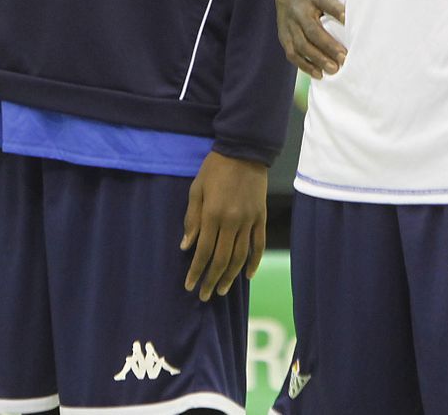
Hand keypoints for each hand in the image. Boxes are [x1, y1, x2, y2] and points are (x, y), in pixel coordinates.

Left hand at [181, 151, 267, 301]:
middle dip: (211, 280)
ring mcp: (249, 221)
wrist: (244, 151)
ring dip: (230, 276)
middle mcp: (232, 222)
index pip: (203, 251)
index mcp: (212, 214)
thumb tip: (186, 246)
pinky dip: (254, 262)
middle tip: (205, 295)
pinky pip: (259, 245)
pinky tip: (248, 275)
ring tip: (222, 290)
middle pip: (221, 259)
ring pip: (240, 257)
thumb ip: (192, 219)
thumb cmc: (214, 169)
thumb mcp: (196, 190)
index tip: (189, 286)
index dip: (196, 271)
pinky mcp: (261, 218)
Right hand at [275, 0, 345, 78]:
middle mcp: (300, 8)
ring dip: (317, 59)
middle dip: (328, 45)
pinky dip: (304, 64)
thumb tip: (375, 6)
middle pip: (313, 29)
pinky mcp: (283, 33)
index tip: (348, 21)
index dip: (337, 11)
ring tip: (333, 70)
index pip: (326, 2)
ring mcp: (289, 22)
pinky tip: (318, 74)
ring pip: (301, 43)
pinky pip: (292, 52)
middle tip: (344, 59)